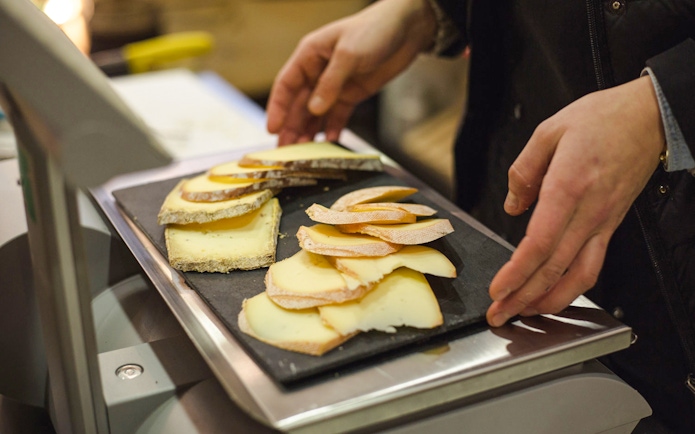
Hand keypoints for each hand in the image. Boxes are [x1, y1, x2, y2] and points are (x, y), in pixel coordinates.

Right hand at [266, 0, 436, 145]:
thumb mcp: (349, 55)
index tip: (272, 129)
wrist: (407, 29)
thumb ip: (330, 83)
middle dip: (291, 127)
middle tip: (285, 151)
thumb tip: (314, 110)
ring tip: (304, 152)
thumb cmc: (374, 30)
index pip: (286, 85)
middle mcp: (318, 71)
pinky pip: (338, 115)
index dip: (277, 108)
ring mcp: (335, 85)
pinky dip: (333, 128)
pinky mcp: (352, 94)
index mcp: (309, 55)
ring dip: (309, 132)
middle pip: (299, 104)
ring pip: (316, 113)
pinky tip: (329, 142)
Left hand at [486, 75, 664, 326]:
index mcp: (568, 187)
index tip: (497, 290)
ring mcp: (603, 222)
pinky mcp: (611, 224)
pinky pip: (593, 264)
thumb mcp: (549, 131)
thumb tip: (512, 205)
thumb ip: (523, 171)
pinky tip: (555, 294)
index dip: (517, 272)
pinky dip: (573, 286)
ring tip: (524, 314)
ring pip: (579, 275)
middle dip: (523, 297)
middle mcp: (588, 211)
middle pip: (554, 268)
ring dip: (550, 300)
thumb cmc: (602, 119)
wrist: (649, 117)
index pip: (540, 243)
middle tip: (499, 315)